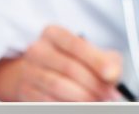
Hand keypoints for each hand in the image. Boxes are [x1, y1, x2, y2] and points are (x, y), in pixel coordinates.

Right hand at [0, 25, 122, 100]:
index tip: (112, 75)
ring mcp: (28, 70)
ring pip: (57, 86)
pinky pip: (48, 100)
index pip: (76, 45)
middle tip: (109, 94)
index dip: (96, 61)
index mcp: (54, 34)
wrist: (42, 72)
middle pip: (69, 68)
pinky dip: (68, 104)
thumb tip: (112, 74)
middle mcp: (38, 50)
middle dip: (93, 84)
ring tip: (98, 101)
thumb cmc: (74, 61)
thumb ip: (107, 61)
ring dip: (83, 97)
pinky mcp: (25, 90)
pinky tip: (81, 104)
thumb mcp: (93, 55)